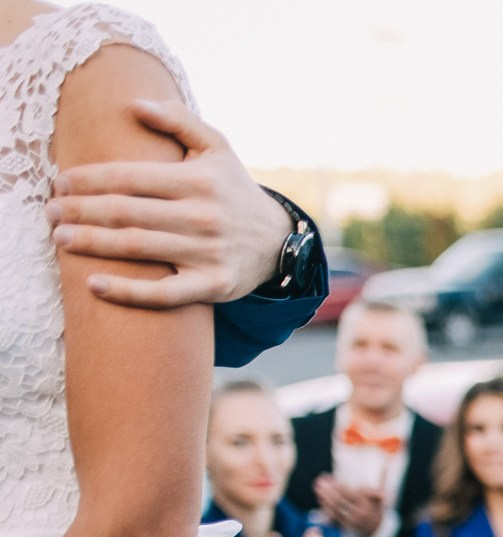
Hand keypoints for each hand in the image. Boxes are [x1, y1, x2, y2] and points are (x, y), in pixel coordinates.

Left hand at [46, 100, 294, 306]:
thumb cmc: (235, 190)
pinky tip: (95, 284)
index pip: (130, 177)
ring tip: (61, 239)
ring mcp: (208, 253)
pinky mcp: (214, 286)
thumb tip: (134, 105)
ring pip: (138, 248)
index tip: (59, 182)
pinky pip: (165, 294)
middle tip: (50, 213)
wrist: (280, 240)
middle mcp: (203, 216)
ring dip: (92, 243)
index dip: (88, 180)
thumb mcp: (217, 147)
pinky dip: (128, 292)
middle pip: (126, 213)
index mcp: (197, 180)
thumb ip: (178, 121)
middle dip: (81, 211)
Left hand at [312, 476, 387, 536]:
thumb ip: (374, 491)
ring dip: (323, 498)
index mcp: (365, 506)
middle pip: (338, 502)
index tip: (331, 478)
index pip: (349, 495)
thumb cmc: (374, 510)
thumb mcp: (377, 501)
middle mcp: (356, 515)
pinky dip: (324, 508)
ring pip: (333, 510)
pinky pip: (331, 518)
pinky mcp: (342, 526)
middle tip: (320, 481)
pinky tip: (320, 499)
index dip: (338, 487)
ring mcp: (348, 522)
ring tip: (317, 487)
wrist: (375, 530)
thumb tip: (381, 480)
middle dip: (328, 491)